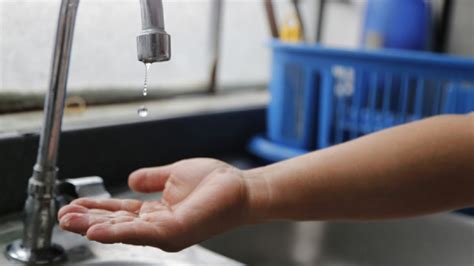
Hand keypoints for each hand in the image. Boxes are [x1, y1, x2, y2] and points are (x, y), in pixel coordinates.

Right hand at [58, 158, 249, 250]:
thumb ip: (152, 178)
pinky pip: (141, 233)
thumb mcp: (174, 175)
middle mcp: (158, 225)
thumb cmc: (214, 182)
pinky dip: (117, 232)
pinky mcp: (175, 232)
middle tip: (62, 215)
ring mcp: (166, 232)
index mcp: (157, 211)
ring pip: (123, 231)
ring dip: (94, 227)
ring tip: (69, 223)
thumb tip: (131, 178)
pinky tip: (95, 231)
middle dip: (88, 220)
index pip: (120, 212)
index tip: (73, 204)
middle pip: (116, 224)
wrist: (240, 186)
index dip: (96, 209)